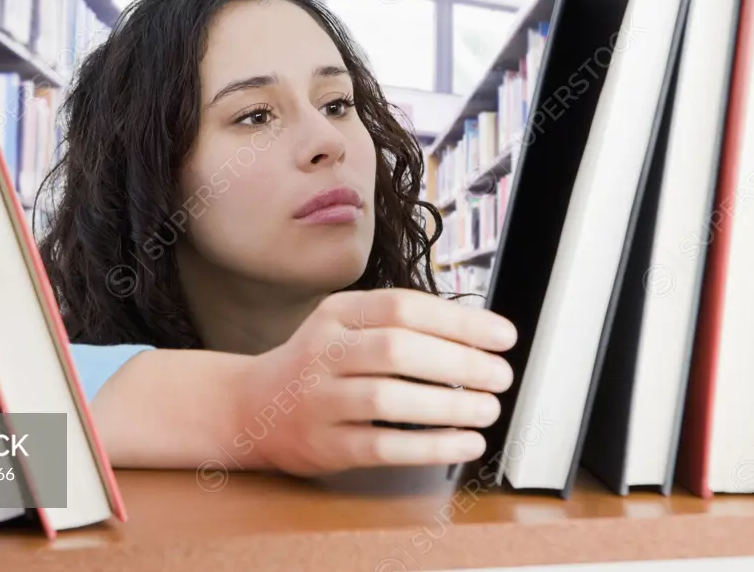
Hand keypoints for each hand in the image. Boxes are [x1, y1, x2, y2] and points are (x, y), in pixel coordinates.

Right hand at [231, 288, 516, 476]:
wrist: (251, 407)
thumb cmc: (317, 366)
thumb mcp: (345, 327)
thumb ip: (397, 325)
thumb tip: (476, 334)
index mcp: (337, 314)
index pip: (403, 307)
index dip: (458, 320)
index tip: (502, 335)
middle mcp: (323, 351)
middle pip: (397, 350)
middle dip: (459, 363)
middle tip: (500, 375)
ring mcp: (318, 399)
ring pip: (387, 399)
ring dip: (447, 406)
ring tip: (488, 409)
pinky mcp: (323, 444)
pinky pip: (381, 446)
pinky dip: (430, 447)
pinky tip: (464, 443)